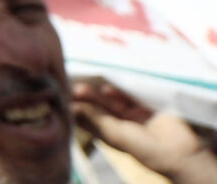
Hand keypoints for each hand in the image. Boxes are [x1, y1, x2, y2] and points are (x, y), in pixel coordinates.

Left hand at [73, 77, 216, 183]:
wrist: (179, 151)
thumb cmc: (143, 147)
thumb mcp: (114, 134)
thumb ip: (94, 118)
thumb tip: (71, 106)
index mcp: (109, 133)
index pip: (88, 119)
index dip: (76, 108)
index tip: (59, 97)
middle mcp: (119, 123)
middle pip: (98, 106)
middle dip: (85, 98)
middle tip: (71, 89)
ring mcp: (133, 114)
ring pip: (111, 100)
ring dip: (98, 93)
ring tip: (83, 88)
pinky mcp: (145, 105)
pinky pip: (129, 94)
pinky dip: (118, 91)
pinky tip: (108, 89)